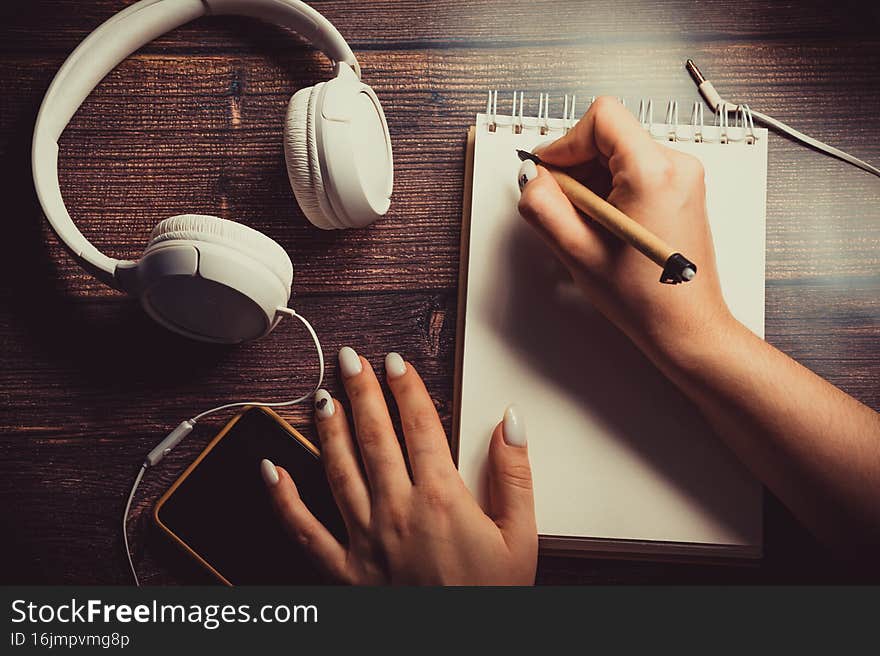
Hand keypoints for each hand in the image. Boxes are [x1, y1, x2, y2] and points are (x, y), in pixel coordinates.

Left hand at [261, 347, 537, 584]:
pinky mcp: (344, 571)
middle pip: (375, 436)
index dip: (407, 388)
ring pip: (339, 469)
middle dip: (361, 391)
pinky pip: (304, 531)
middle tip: (350, 359)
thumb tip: (511, 422)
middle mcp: (398, 511)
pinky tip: (270, 470)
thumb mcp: (521, 538)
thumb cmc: (491, 599)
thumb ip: (515, 475)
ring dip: (329, 428)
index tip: (396, 362)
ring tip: (323, 396)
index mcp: (442, 499)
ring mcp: (366, 540)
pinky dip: (283, 499)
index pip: (421, 425)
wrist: (464, 651)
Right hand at [517, 96, 735, 360]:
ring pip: (618, 153)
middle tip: (565, 208)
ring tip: (589, 226)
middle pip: (608, 135)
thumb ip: (544, 207)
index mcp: (653, 173)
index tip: (550, 172)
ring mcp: (682, 176)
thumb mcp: (578, 252)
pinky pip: (633, 170)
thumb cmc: (646, 298)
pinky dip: (609, 190)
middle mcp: (676, 166)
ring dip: (592, 182)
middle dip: (577, 167)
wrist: (685, 325)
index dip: (566, 143)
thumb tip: (532, 177)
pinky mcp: (679, 188)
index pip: (601, 118)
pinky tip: (604, 226)